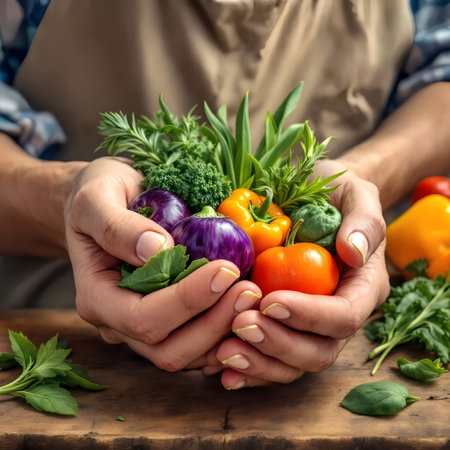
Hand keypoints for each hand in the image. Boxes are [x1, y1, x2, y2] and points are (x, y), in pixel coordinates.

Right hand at [64, 156, 261, 369]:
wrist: (109, 201)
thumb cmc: (100, 195)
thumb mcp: (96, 198)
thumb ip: (117, 226)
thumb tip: (156, 250)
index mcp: (97, 298)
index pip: (141, 318)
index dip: (186, 300)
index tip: (225, 269)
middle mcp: (118, 323)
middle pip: (167, 349)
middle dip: (213, 323)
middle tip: (250, 290)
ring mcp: (144, 328)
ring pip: (188, 354)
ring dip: (225, 333)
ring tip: (253, 298)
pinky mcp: (168, 322)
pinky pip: (198, 346)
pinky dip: (225, 335)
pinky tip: (247, 312)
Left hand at [200, 160, 389, 388]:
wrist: (314, 198)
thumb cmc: (336, 195)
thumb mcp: (356, 194)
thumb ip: (363, 222)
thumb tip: (353, 252)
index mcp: (362, 288)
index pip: (344, 316)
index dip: (309, 316)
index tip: (271, 301)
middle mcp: (338, 314)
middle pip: (319, 351)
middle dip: (279, 344)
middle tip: (241, 325)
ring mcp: (310, 325)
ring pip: (292, 363)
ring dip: (259, 363)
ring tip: (224, 351)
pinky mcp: (285, 326)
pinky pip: (270, 358)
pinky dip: (248, 367)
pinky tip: (220, 368)